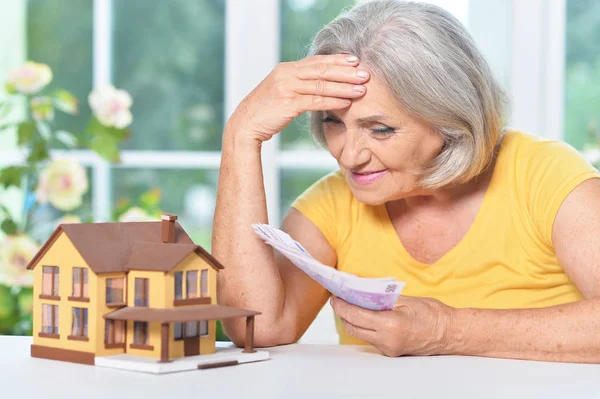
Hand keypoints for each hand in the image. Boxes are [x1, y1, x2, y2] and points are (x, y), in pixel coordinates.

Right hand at [226, 54, 369, 144]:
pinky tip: (346, 102)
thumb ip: (298, 85)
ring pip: (321, 85)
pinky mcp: (288, 103)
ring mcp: (286, 87)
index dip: (337, 61)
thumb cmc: (265, 112)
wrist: (245, 125)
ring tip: (361, 89)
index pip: (316, 61)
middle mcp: (286, 74)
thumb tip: (319, 85)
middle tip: (365, 74)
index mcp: (286, 69)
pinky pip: (315, 100)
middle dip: (346, 72)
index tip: (355, 61)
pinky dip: (333, 100)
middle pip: (322, 70)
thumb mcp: (281, 92)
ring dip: (344, 87)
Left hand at [330, 295, 454, 356]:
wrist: (450, 333)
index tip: (335, 297)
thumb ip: (381, 297)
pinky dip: (365, 326)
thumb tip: (361, 291)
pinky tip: (367, 315)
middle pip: (353, 327)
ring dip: (354, 320)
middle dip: (343, 313)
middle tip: (340, 299)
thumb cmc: (432, 314)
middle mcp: (387, 340)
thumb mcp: (405, 299)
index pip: (355, 315)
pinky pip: (371, 338)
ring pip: (360, 333)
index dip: (341, 305)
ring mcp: (388, 348)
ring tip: (352, 304)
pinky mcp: (391, 352)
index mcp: (390, 325)